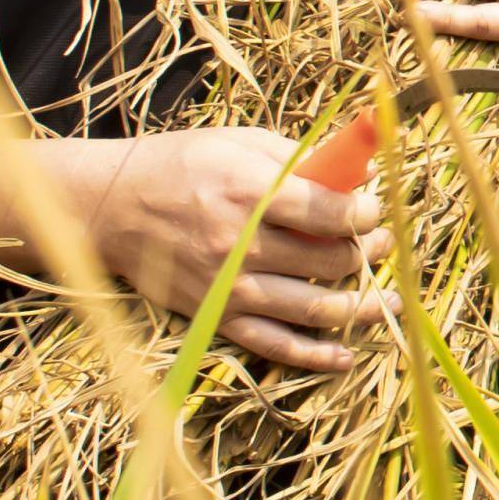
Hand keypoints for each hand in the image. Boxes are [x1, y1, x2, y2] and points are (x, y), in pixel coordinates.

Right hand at [66, 127, 394, 376]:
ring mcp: (230, 287)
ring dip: (362, 306)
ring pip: (315, 309)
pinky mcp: (216, 317)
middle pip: (330, 260)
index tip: (374, 211)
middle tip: (382, 244)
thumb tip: (361, 171)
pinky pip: (275, 345)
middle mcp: (242, 243)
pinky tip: (346, 355)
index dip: (366, 215)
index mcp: (251, 192)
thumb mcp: (239, 142)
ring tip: (388, 299)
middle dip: (368, 253)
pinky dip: (316, 357)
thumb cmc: (181, 166)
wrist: (111, 208)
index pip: (331, 213)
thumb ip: (300, 158)